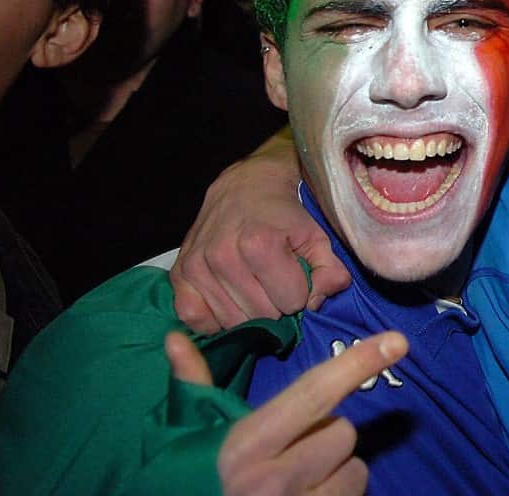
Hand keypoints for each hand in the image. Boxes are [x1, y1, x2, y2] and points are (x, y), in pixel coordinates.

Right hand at [165, 330, 407, 494]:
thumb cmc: (190, 484)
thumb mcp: (187, 440)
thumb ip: (192, 386)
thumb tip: (174, 337)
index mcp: (245, 448)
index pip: (313, 394)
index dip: (357, 363)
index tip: (398, 341)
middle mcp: (275, 481)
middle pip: (343, 431)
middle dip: (324, 434)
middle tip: (290, 449)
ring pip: (356, 468)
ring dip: (336, 469)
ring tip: (297, 480)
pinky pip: (355, 495)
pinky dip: (338, 493)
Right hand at [172, 128, 349, 332]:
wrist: (244, 186)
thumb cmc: (283, 213)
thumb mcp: (317, 236)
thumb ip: (329, 270)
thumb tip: (317, 302)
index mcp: (260, 244)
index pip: (292, 301)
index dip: (299, 292)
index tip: (294, 275)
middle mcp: (223, 255)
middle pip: (262, 315)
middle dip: (275, 304)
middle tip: (274, 281)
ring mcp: (198, 266)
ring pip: (233, 321)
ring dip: (248, 311)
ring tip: (253, 286)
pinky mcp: (180, 274)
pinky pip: (195, 318)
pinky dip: (214, 318)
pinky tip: (229, 300)